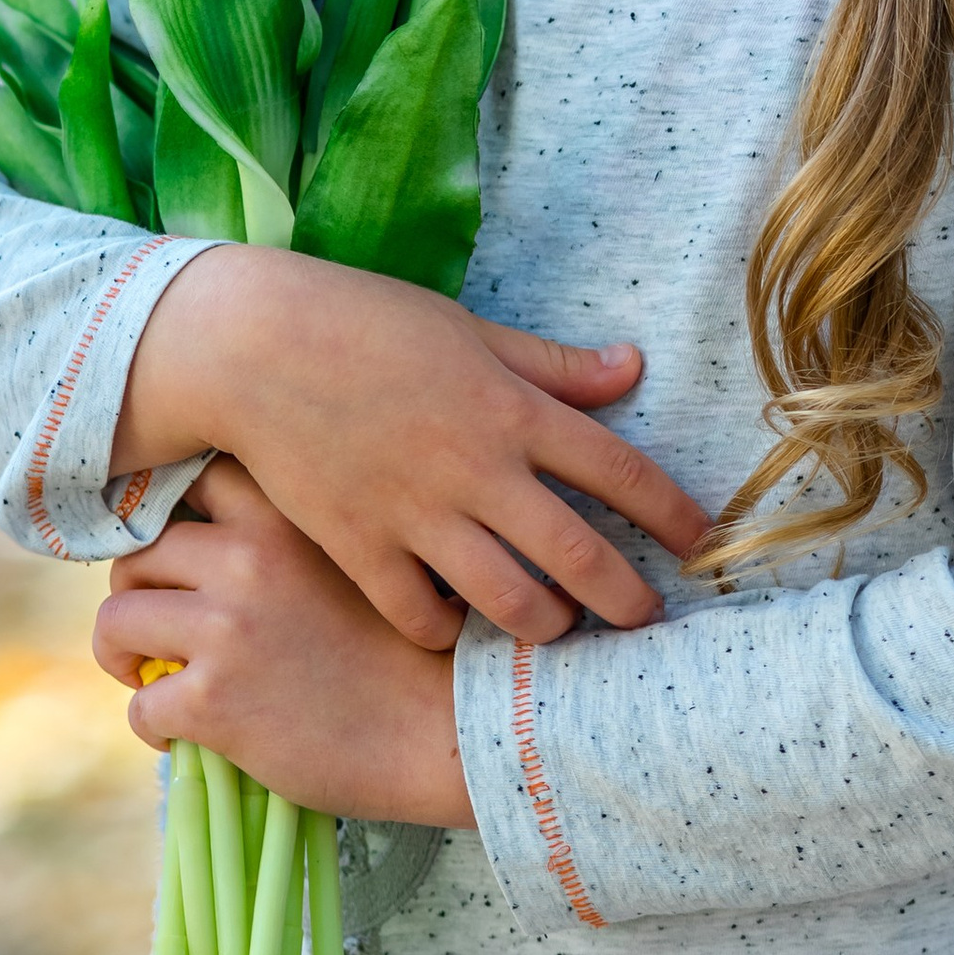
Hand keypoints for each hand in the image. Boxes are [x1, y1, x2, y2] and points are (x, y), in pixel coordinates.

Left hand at [94, 457, 472, 825]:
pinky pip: (140, 706)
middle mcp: (246, 559)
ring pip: (115, 622)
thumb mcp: (355, 561)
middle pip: (137, 554)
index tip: (174, 554)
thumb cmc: (409, 650)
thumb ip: (286, 545)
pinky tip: (192, 735)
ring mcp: (224, 629)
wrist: (447, 732)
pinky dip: (155, 726)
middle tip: (163, 631)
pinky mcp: (212, 700)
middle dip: (140, 594)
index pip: (190, 480)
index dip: (169, 516)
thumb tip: (204, 552)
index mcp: (284, 516)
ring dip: (126, 655)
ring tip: (156, 677)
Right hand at [110, 246, 706, 651]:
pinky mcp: (359, 545)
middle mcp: (476, 467)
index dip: (672, 513)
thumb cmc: (365, 323)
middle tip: (648, 620)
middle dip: (626, 598)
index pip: (619, 469)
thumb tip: (632, 366)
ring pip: (508, 599)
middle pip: (577, 553)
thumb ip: (552, 365)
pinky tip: (459, 624)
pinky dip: (449, 630)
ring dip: (547, 625)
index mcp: (511, 407)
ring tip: (559, 630)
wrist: (250, 345)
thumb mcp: (469, 331)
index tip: (703, 542)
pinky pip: (421, 615)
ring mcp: (416, 513)